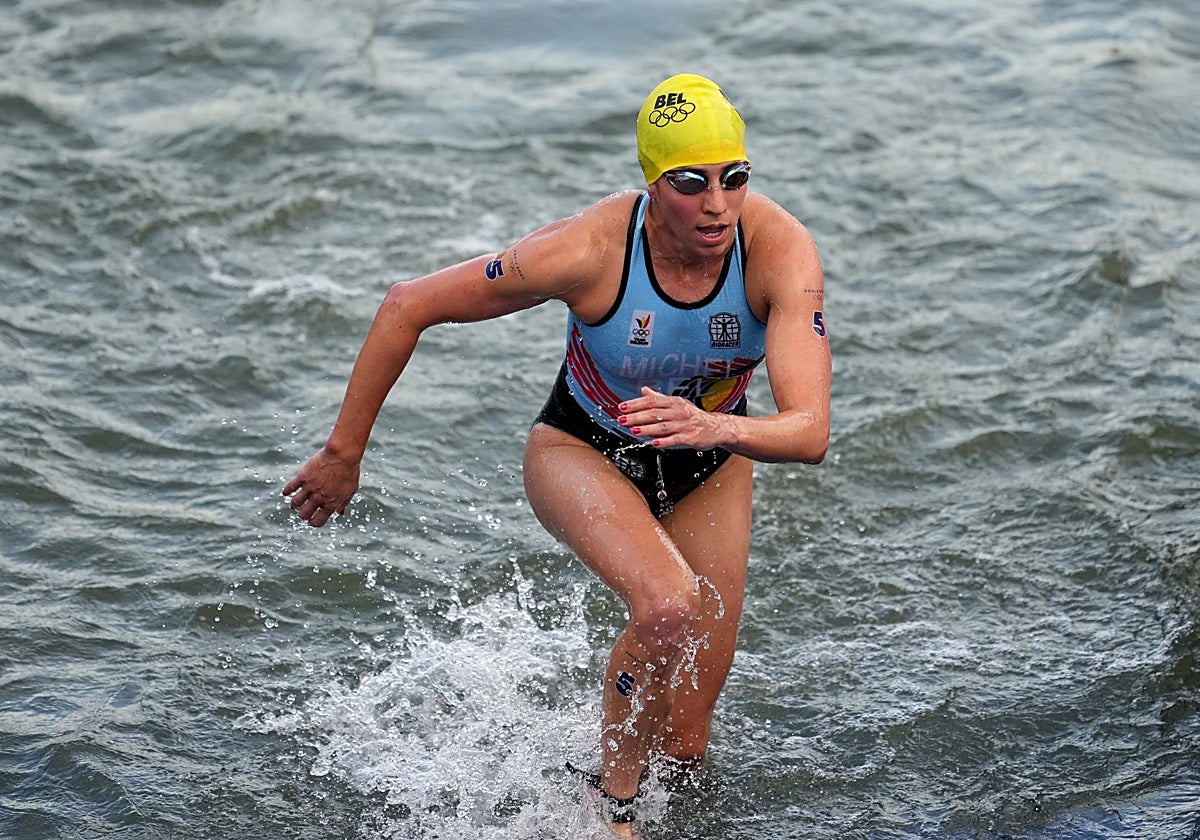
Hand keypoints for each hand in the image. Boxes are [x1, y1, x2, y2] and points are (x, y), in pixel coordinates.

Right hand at [281, 446, 360, 526]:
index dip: (313, 522)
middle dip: (303, 515)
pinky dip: (287, 491)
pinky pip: (290, 488)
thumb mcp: (351, 490)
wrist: (343, 455)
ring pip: (295, 503)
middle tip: (303, 511)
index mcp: (331, 504)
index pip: (318, 521)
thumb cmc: (350, 471)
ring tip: (295, 503)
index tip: (312, 520)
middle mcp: (319, 498)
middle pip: (304, 514)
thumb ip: (344, 503)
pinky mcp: (303, 477)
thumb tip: (340, 513)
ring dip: (294, 505)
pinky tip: (286, 492)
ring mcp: (310, 488)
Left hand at [616, 387, 730, 449]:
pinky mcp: (691, 437)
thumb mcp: (677, 404)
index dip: (636, 404)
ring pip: (663, 427)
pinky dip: (664, 441)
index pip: (652, 401)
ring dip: (647, 429)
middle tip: (622, 420)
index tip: (622, 408)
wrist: (716, 428)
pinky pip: (675, 440)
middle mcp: (679, 411)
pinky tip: (653, 443)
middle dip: (636, 417)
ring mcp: (685, 425)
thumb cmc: (693, 416)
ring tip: (634, 431)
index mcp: (674, 402)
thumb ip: (659, 398)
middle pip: (654, 413)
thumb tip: (643, 390)